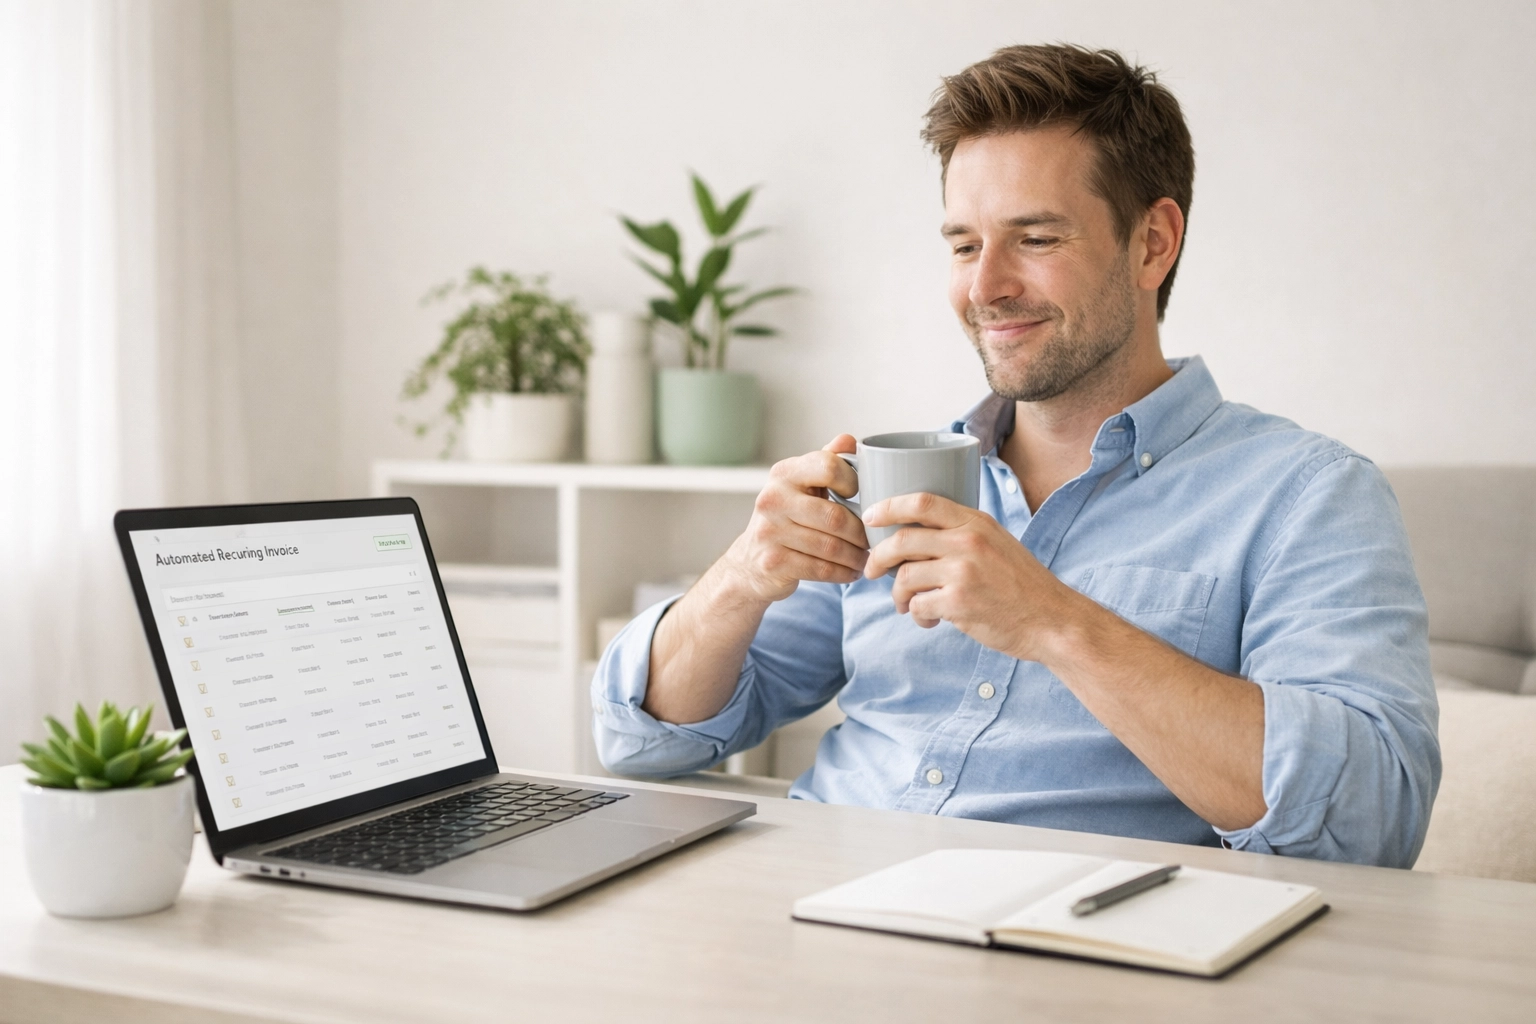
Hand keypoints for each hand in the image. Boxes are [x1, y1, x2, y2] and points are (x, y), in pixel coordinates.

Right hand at [721, 435, 869, 602]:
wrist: (749, 562)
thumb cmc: (785, 519)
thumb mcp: (801, 486)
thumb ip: (825, 462)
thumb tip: (849, 440)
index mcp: (784, 474)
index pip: (828, 466)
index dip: (852, 481)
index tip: (861, 496)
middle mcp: (773, 499)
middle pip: (835, 516)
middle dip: (860, 533)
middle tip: (871, 539)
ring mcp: (770, 531)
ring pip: (832, 547)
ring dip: (856, 556)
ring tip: (865, 557)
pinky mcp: (774, 562)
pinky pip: (822, 569)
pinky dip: (844, 573)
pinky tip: (851, 572)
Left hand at [862, 492, 1076, 659]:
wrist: (1051, 620)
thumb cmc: (1022, 585)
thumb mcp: (997, 543)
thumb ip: (962, 534)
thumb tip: (914, 535)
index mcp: (976, 523)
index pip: (922, 501)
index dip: (888, 507)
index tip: (869, 517)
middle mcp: (968, 542)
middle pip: (902, 540)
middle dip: (877, 557)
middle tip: (871, 570)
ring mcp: (963, 572)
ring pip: (904, 576)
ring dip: (898, 594)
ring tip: (906, 604)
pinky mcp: (958, 603)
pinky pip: (917, 605)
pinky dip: (918, 615)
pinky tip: (931, 619)